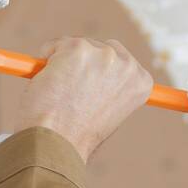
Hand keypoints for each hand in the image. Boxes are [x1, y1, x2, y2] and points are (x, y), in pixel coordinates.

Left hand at [12, 37, 152, 161]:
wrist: (60, 141)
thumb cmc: (79, 133)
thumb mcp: (109, 111)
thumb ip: (109, 87)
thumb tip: (91, 72)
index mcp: (142, 82)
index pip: (121, 59)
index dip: (99, 70)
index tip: (90, 85)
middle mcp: (128, 66)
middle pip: (98, 46)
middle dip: (81, 62)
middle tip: (71, 91)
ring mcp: (104, 56)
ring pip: (75, 45)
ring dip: (63, 63)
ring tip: (62, 95)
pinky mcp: (78, 49)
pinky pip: (54, 46)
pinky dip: (46, 61)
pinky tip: (51, 85)